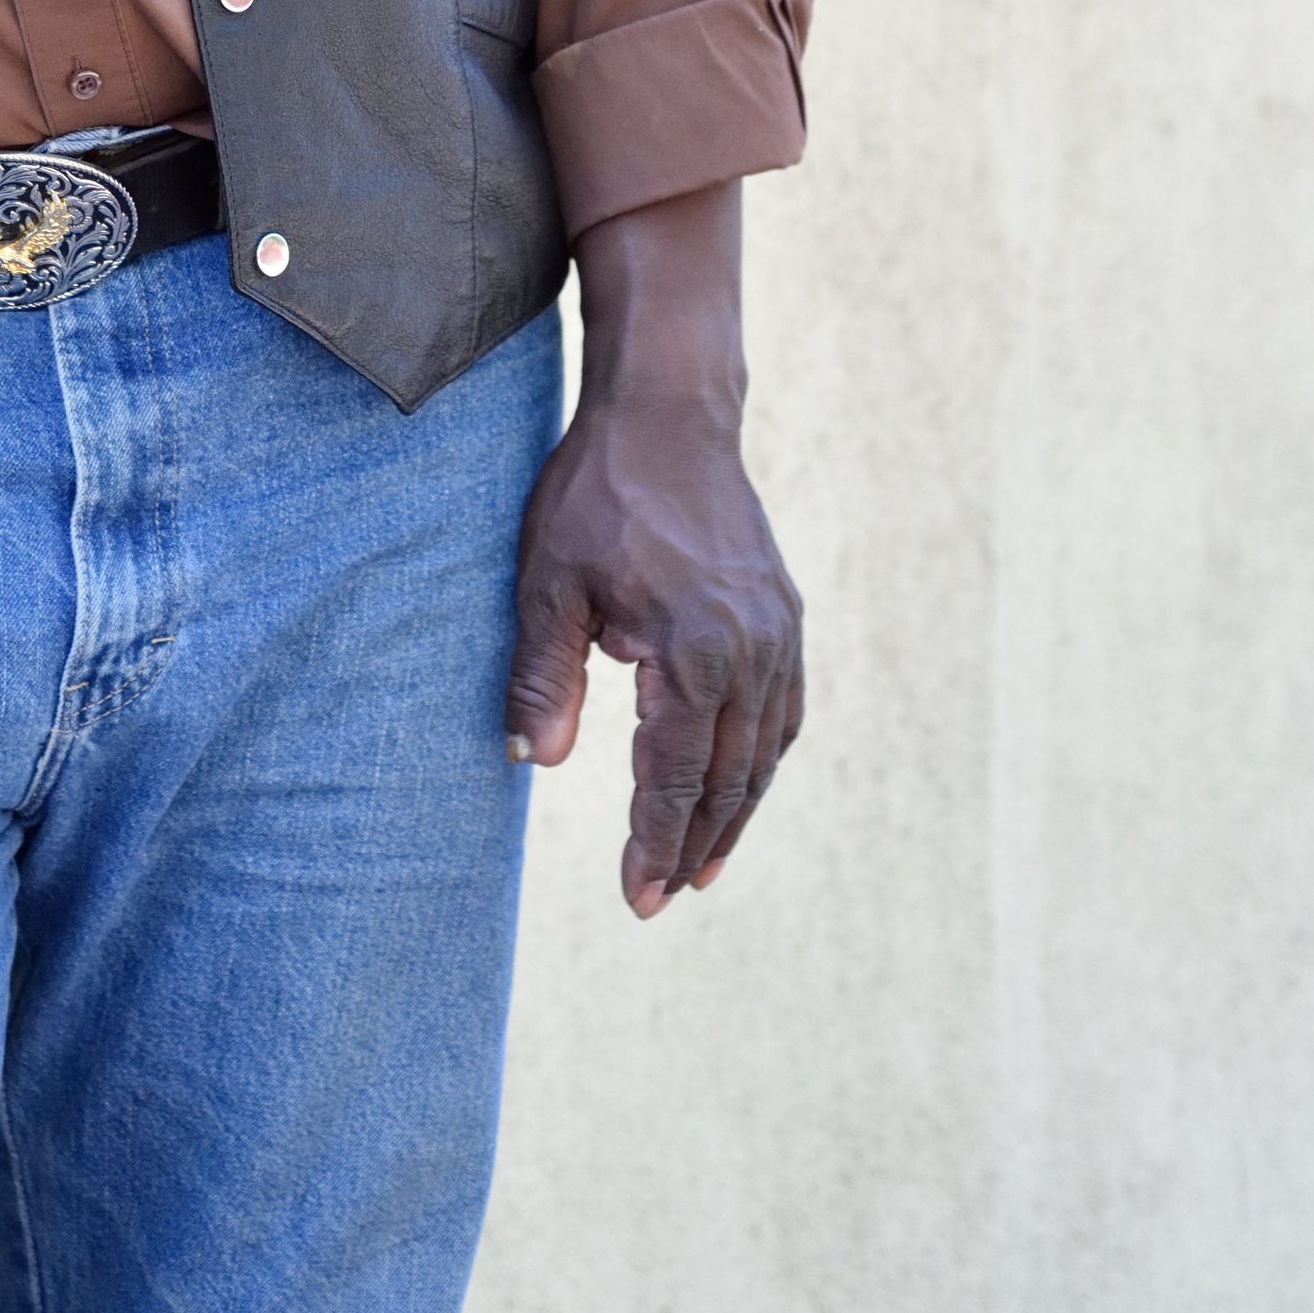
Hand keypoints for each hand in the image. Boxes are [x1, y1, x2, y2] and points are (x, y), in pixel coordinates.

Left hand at [505, 184, 802, 914]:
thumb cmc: (597, 492)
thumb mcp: (549, 580)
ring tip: (702, 864)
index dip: (654, 840)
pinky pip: (784, 709)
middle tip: (661, 900)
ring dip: (736, 811)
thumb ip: (543, 675)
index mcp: (695, 651)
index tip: (638, 898)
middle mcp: (752, 651)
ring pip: (765, 750)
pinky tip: (741, 782)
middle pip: (728, 777)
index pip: (675, 775)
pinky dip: (763, 758)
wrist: (669, 412)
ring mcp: (778, 632)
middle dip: (694, 844)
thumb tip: (529, 764)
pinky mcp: (784, 613)